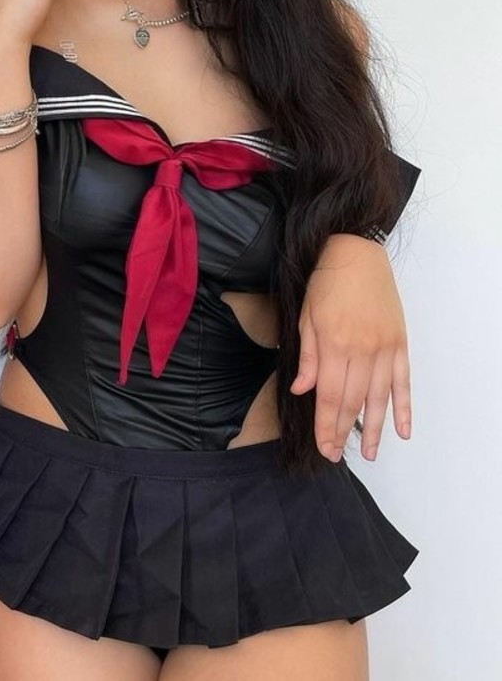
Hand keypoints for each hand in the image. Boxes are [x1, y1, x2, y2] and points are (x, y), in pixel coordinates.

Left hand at [292, 234, 410, 462]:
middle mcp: (361, 349)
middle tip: (338, 454)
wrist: (356, 252)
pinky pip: (403, 382)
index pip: (329, 396)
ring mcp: (384, 347)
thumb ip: (307, 357)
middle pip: (352, 401)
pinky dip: (404, 407)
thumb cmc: (324, 283)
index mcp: (333, 343)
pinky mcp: (400, 343)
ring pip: (379, 398)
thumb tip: (303, 391)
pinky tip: (403, 430)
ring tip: (371, 454)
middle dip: (343, 431)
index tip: (325, 447)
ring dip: (375, 428)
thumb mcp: (305, 316)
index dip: (326, 425)